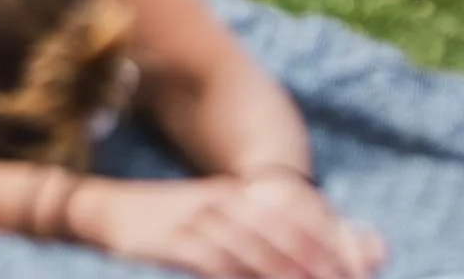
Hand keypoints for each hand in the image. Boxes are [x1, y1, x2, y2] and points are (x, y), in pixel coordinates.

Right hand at [75, 174, 383, 278]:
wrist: (110, 210)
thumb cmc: (164, 224)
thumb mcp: (209, 218)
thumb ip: (248, 237)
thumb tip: (290, 260)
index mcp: (236, 193)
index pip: (293, 215)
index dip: (327, 243)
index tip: (354, 269)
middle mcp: (225, 201)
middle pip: (284, 233)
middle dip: (318, 263)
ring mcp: (202, 218)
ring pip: (258, 251)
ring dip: (289, 274)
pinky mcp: (179, 240)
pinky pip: (220, 264)